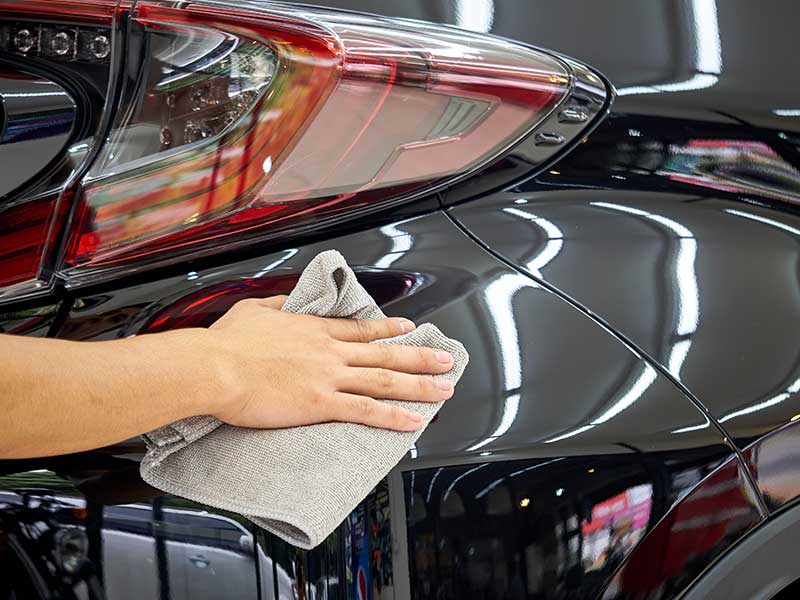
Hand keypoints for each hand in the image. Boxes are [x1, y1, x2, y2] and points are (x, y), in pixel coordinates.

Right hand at [200, 296, 454, 430]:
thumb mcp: (253, 310)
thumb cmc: (226, 343)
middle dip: (420, 357)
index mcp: (313, 329)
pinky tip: (413, 421)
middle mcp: (329, 351)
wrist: (214, 366)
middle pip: (384, 353)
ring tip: (444, 389)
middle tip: (446, 360)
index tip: (410, 328)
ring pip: (384, 380)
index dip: (389, 330)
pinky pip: (365, 410)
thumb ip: (276, 306)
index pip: (361, 329)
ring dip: (419, 385)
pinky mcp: (321, 403)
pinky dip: (392, 416)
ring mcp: (328, 376)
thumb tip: (284, 303)